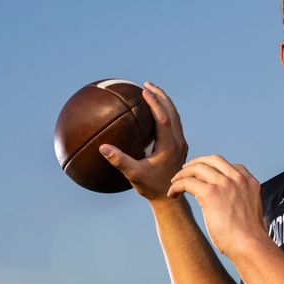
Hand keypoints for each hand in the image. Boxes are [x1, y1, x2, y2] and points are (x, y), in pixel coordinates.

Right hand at [99, 81, 187, 201]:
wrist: (170, 198)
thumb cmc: (152, 187)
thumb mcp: (134, 175)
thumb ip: (120, 161)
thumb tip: (103, 148)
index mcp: (170, 146)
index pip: (164, 118)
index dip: (155, 103)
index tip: (144, 90)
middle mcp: (178, 142)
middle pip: (173, 112)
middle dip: (160, 96)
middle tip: (146, 84)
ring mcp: (180, 144)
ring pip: (175, 117)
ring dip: (164, 102)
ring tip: (151, 91)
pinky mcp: (179, 147)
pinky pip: (174, 123)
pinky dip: (165, 112)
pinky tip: (153, 112)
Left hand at [167, 155, 267, 258]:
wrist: (250, 245)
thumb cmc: (250, 237)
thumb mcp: (252, 211)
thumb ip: (243, 202)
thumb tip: (232, 208)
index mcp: (250, 182)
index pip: (232, 165)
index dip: (215, 168)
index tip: (205, 176)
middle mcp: (238, 179)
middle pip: (213, 160)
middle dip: (197, 163)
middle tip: (185, 171)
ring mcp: (225, 184)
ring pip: (198, 168)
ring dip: (183, 173)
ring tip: (174, 182)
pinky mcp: (211, 193)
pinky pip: (187, 182)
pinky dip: (177, 186)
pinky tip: (172, 194)